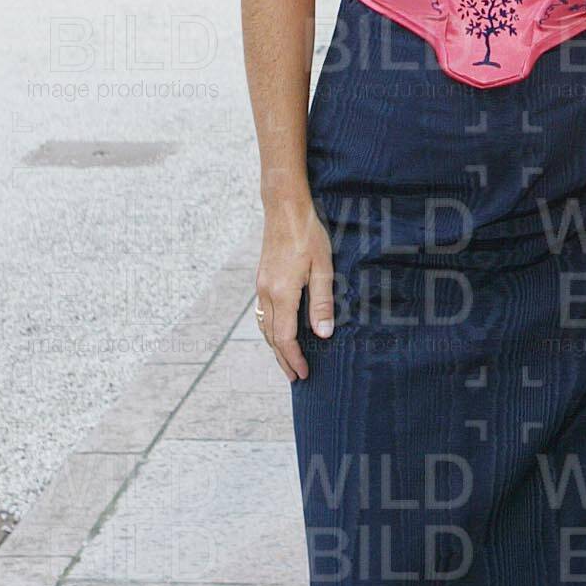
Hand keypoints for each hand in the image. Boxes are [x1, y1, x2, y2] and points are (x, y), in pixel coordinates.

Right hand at [256, 196, 334, 382]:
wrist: (284, 208)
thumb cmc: (308, 235)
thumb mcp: (323, 268)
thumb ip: (322, 302)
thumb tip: (323, 334)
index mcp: (282, 293)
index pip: (285, 337)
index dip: (294, 358)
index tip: (303, 374)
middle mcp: (267, 293)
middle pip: (271, 336)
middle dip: (283, 358)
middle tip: (294, 377)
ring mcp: (262, 286)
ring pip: (264, 325)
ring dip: (275, 345)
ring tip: (286, 360)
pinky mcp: (263, 279)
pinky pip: (263, 312)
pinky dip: (271, 329)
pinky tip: (279, 331)